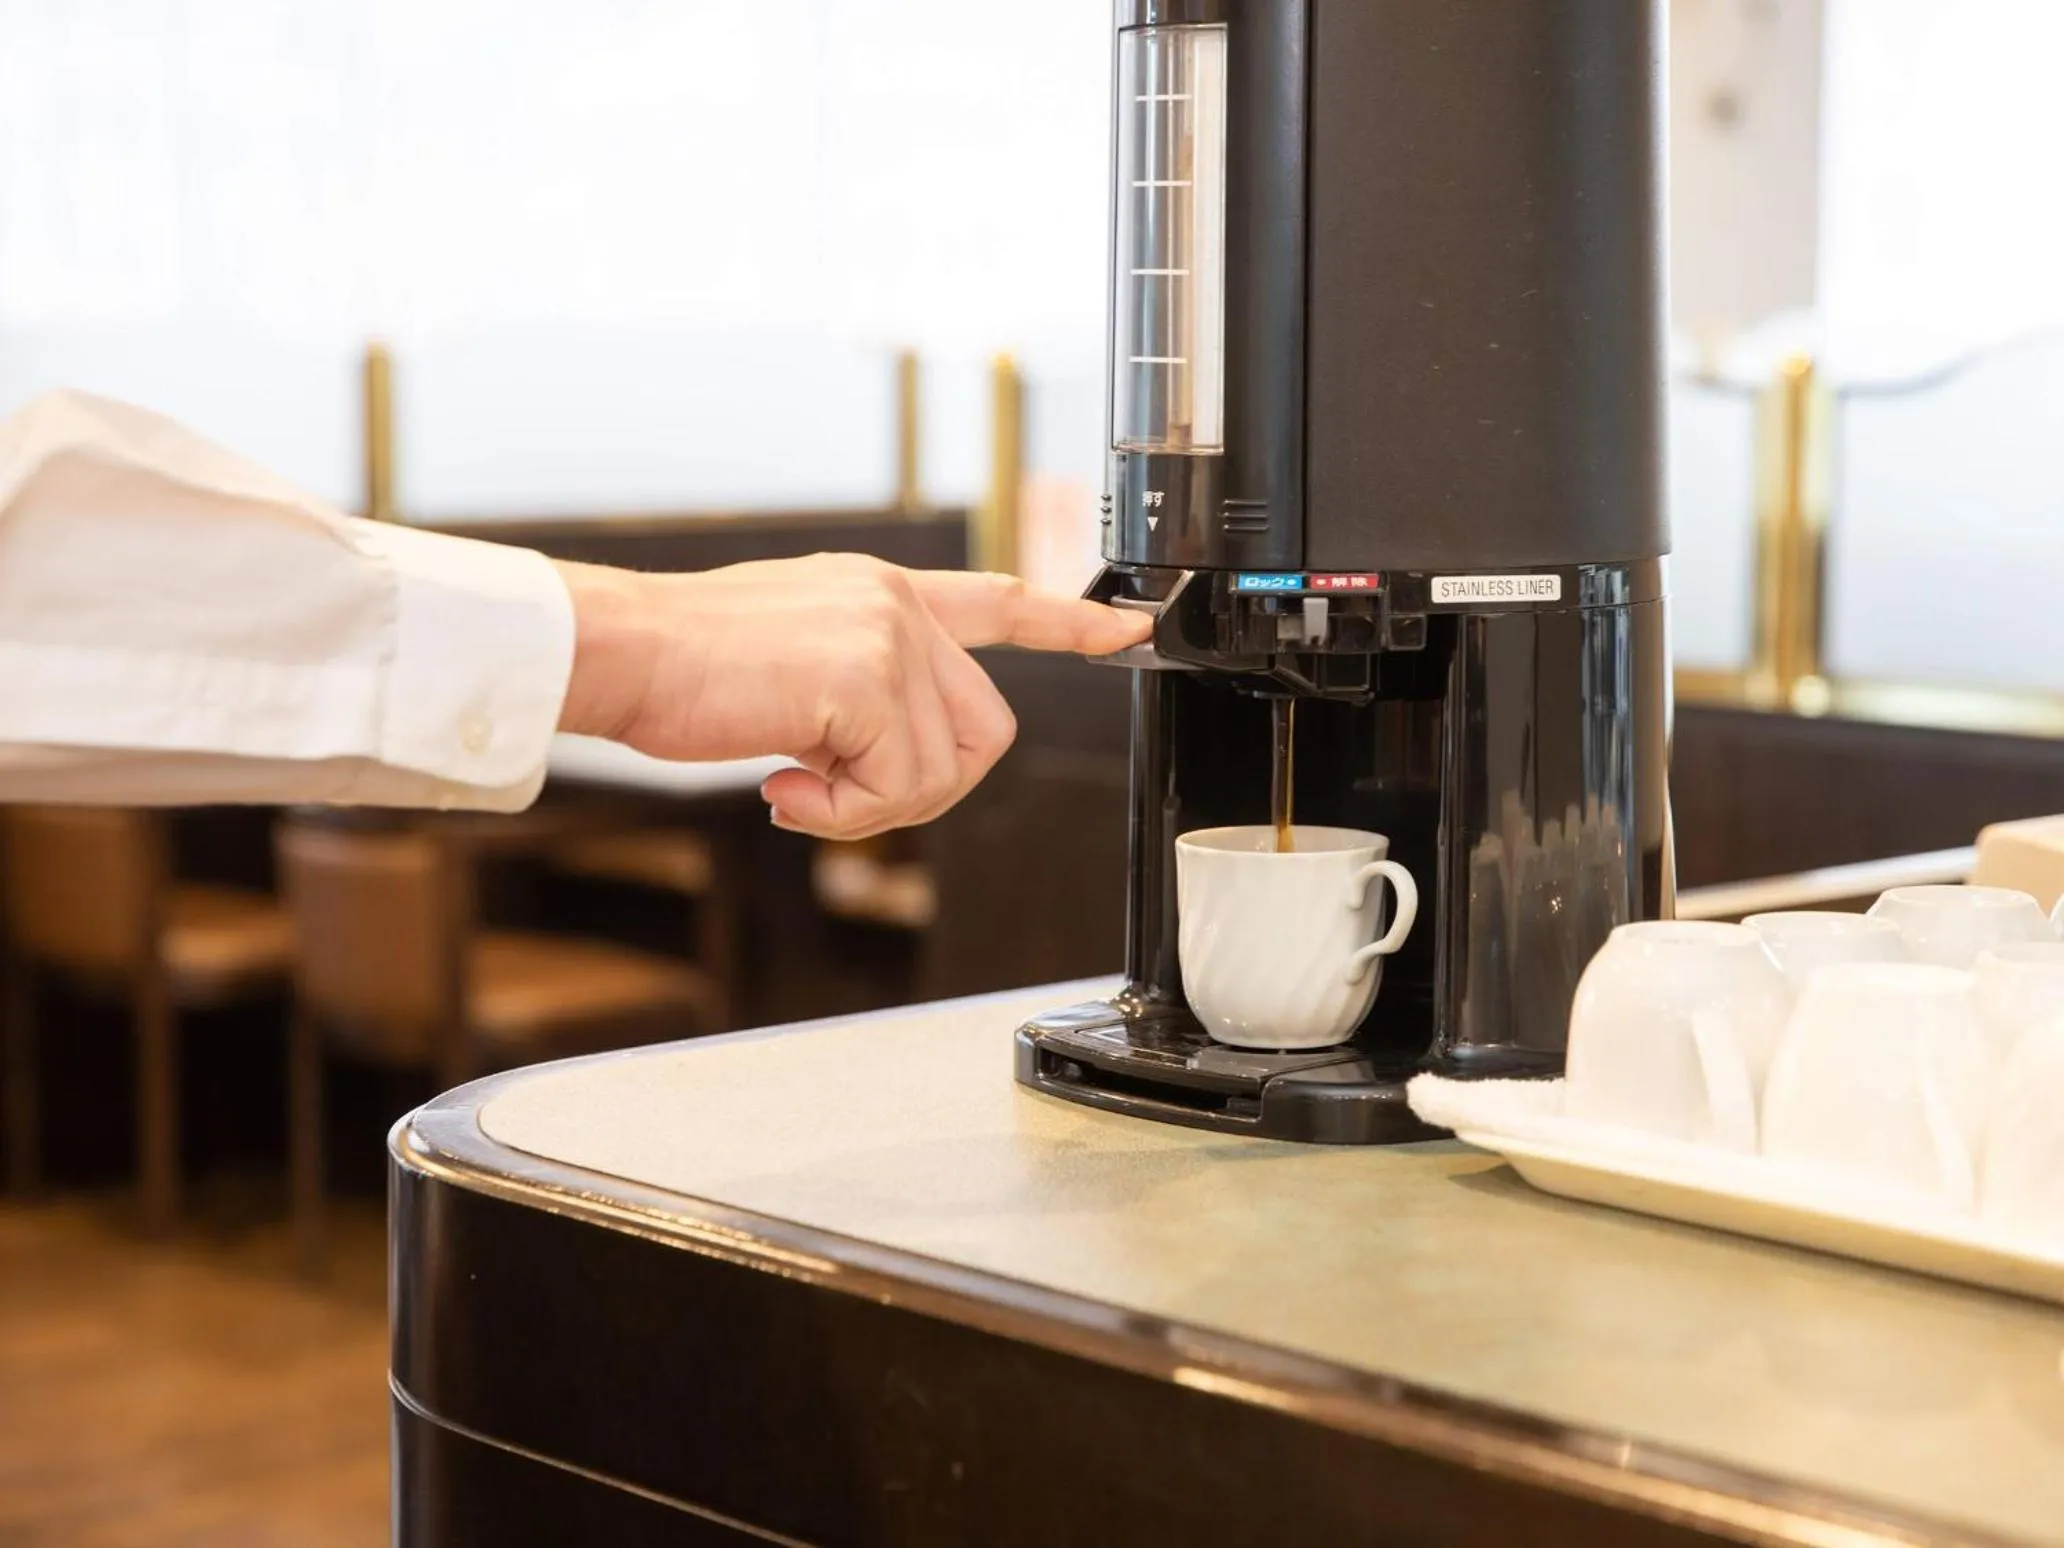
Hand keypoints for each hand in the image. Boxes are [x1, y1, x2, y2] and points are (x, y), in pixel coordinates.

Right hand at [554, 553, 1149, 838]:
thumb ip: (858, 695)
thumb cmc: (682, 670)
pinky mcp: (869, 678)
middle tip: (837, 794)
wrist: (622, 653)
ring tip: (794, 785)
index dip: (1068, 623)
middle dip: (924, 787)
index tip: (1125, 631)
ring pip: (943, 770)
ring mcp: (889, 634)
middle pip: (986, 729)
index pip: (998, 600)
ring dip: (868, 808)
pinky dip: (844, 816)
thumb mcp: (792, 666)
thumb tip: (883, 765)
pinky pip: (900, 789)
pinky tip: (784, 786)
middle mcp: (896, 601)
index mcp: (880, 592)